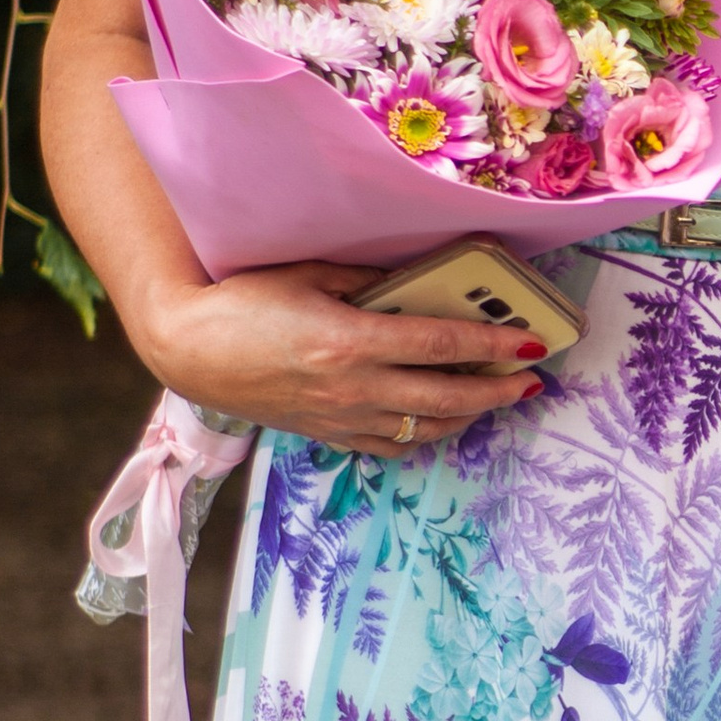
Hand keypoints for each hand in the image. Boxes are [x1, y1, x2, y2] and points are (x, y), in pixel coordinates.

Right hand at [137, 260, 547, 458]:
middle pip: (446, 397)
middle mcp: (352, 388)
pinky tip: (442, 421)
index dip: (494, 346)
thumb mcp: (310, 275)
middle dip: (497, 390)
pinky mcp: (326, 434)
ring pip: (424, 428)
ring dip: (469, 416)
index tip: (532, 345)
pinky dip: (424, 435)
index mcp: (350, 341)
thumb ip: (370, 283)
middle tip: (531, 380)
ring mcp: (340, 418)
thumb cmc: (242, 300)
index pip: (443, 346)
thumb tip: (422, 286)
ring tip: (496, 399)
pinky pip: (390, 445)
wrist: (188, 348)